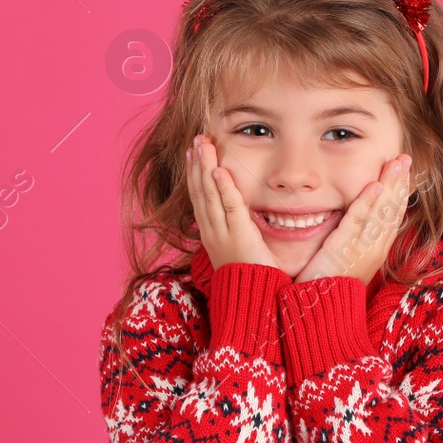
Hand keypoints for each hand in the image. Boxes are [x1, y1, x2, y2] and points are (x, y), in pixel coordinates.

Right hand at [185, 134, 279, 269]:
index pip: (198, 199)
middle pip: (200, 192)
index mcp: (210, 234)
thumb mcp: (236, 251)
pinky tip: (218, 170)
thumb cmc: (248, 278)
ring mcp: (223, 233)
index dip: (194, 175)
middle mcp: (211, 232)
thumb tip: (238, 217)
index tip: (192, 155)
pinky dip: (223, 187)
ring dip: (205, 167)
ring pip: (209, 195)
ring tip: (201, 145)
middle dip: (196, 164)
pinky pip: (230, 206)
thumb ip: (235, 232)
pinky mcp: (240, 235)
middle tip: (195, 141)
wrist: (251, 301)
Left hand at [294, 154, 412, 285]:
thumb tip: (355, 222)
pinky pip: (359, 222)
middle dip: (400, 183)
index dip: (399, 193)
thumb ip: (352, 240)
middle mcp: (375, 249)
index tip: (404, 173)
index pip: (392, 216)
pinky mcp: (346, 250)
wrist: (322, 311)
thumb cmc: (329, 287)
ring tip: (397, 163)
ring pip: (381, 212)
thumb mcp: (347, 260)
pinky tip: (374, 186)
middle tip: (406, 158)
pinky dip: (368, 203)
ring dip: (390, 186)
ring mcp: (363, 249)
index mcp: (376, 250)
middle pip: (392, 210)